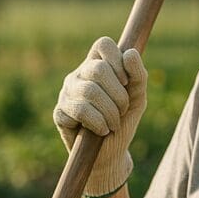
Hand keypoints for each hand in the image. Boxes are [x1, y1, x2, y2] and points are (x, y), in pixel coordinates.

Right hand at [53, 36, 146, 197]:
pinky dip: (98, 122)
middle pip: (98, 69)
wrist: (111, 153)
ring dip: (110, 111)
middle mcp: (79, 75)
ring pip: (90, 91)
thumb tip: (131, 53)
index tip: (127, 81)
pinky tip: (102, 130)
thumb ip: (138, 75)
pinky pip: (80, 110)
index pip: (102, 44)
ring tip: (114, 124)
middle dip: (118, 93)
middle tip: (123, 109)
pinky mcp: (60, 112)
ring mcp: (67, 93)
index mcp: (96, 64)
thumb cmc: (124, 120)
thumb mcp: (138, 98)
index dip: (117, 59)